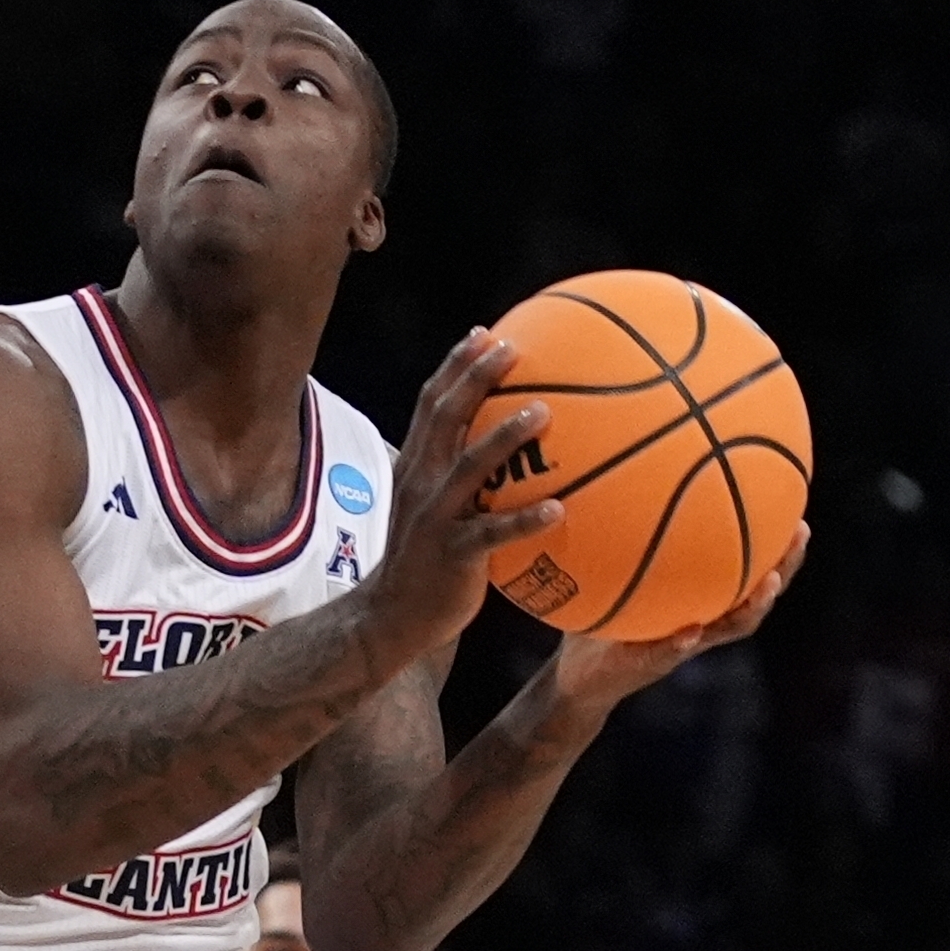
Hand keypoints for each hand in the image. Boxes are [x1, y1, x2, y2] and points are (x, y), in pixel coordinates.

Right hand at [352, 330, 561, 655]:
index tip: (484, 335)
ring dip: (504, 438)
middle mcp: (422, 483)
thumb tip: (504, 454)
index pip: (431, 405)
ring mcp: (436, 517)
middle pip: (446, 418)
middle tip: (512, 348)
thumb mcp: (432, 508)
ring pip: (468, 468)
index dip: (455, 367)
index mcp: (417, 467)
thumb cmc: (425, 561)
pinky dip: (523, 521)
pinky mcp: (453, 555)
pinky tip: (558, 509)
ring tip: (541, 413)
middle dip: (476, 379)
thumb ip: (459, 478)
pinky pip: (492, 535)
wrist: (391, 615)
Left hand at [545, 520, 805, 717]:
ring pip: (732, 627)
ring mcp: (684, 644)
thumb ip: (623, 535)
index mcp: (702, 597)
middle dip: (784, 565)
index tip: (797, 509)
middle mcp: (704, 619)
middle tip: (801, 532)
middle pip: (759, 593)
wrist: (581, 673)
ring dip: (753, 606)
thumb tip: (624, 474)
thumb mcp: (609, 569)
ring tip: (767, 583)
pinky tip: (690, 631)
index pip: (750, 567)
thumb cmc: (599, 614)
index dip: (777, 543)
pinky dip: (681, 643)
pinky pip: (672, 653)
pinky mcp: (652, 664)